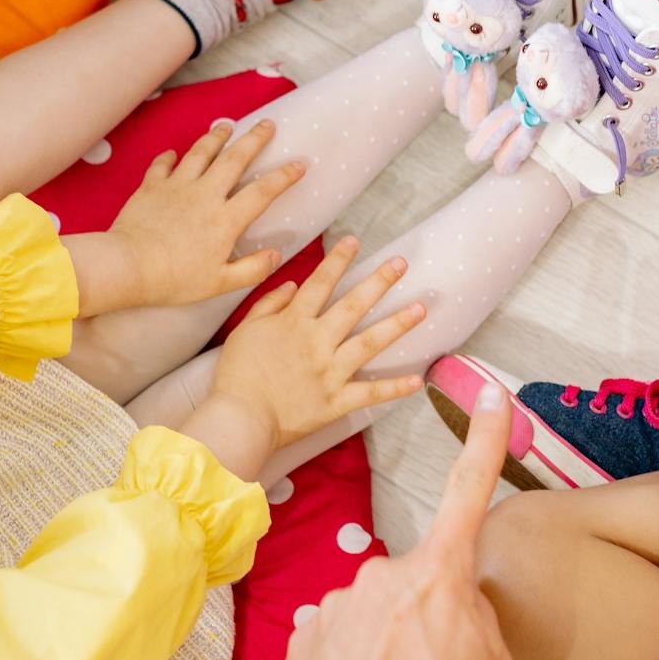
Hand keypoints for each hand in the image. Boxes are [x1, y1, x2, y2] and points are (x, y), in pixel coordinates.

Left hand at [107, 120, 302, 307]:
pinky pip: (162, 165)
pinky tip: (173, 154)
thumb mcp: (220, 284)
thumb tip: (276, 256)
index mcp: (225, 220)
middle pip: (234, 159)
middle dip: (254, 139)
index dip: (283, 176)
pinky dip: (168, 157)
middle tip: (268, 124)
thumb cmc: (173, 279)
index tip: (299, 163)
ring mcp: (176, 187)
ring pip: (200, 153)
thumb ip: (252, 269)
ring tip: (226, 125)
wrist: (127, 266)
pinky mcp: (151, 187)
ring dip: (215, 137)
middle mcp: (205, 195)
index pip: (262, 192)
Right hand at [209, 236, 425, 450]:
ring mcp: (330, 372)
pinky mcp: (337, 401)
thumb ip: (269, 305)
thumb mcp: (245, 331)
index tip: (354, 241)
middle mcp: (317, 342)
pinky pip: (370, 393)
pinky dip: (394, 388)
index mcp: (294, 323)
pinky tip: (417, 380)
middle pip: (354, 306)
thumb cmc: (237, 375)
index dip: (338, 260)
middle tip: (401, 263)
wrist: (240, 418)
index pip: (320, 283)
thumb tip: (293, 285)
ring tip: (421, 308)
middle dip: (379, 281)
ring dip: (397, 324)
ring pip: (369, 343)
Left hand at [261, 384, 516, 659]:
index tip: (491, 394)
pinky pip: (344, 637)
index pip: (469, 491)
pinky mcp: (306, 628)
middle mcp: (384, 573)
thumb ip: (479, 621)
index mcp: (439, 579)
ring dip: (390, 649)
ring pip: (380, 614)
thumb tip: (459, 606)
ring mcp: (340, 599)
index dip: (485, 439)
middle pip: (422, 583)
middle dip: (430, 620)